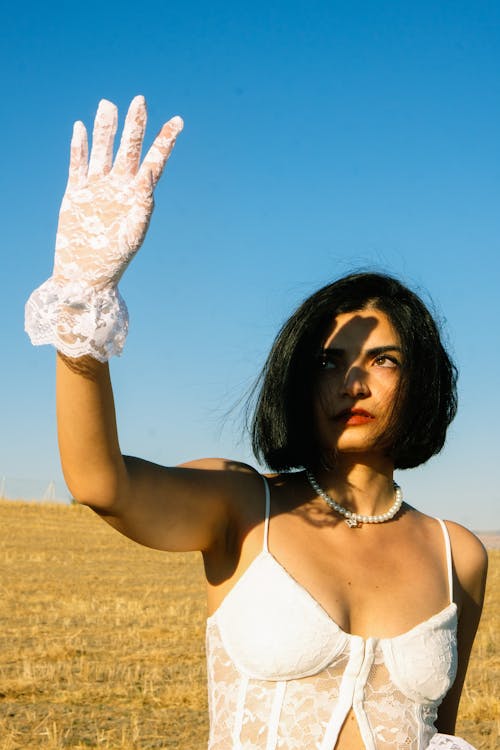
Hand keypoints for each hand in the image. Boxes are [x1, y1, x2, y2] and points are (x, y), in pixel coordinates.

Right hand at [53, 96, 182, 288]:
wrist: (86, 274)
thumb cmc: (115, 259)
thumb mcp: (135, 231)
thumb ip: (144, 201)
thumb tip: (150, 171)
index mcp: (139, 195)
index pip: (155, 161)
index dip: (165, 141)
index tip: (178, 120)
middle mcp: (120, 187)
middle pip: (129, 149)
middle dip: (135, 125)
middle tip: (140, 100)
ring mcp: (98, 188)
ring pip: (102, 150)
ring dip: (106, 128)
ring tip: (108, 104)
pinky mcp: (76, 193)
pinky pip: (77, 164)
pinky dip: (79, 147)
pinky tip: (81, 128)